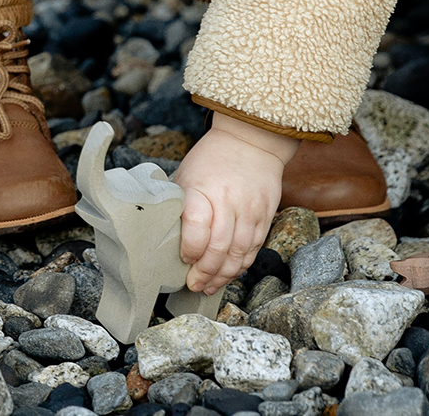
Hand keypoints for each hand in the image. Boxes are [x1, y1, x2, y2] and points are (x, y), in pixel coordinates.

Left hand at [173, 112, 300, 294]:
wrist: (251, 141)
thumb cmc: (209, 161)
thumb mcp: (186, 177)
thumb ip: (180, 207)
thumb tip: (163, 239)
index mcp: (203, 190)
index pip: (197, 227)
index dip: (190, 249)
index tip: (183, 259)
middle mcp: (229, 201)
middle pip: (219, 247)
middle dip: (205, 272)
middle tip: (194, 284)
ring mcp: (250, 210)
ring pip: (239, 253)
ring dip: (223, 275)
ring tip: (209, 286)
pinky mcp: (265, 216)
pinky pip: (254, 248)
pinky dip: (241, 265)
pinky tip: (228, 274)